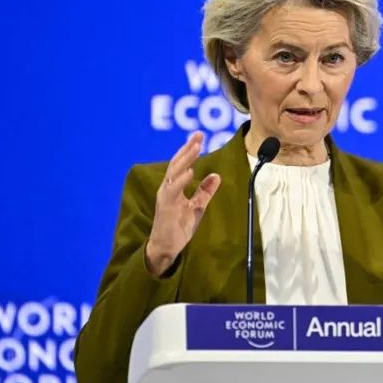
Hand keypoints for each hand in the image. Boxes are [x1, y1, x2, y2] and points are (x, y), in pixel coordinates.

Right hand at [145, 131, 221, 275]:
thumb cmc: (179, 227)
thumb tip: (217, 175)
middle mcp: (168, 188)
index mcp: (174, 187)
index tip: (200, 136)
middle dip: (187, 149)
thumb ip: (205, 191)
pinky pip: (173, 191)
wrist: (166, 247)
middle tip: (198, 135)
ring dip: (185, 159)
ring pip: (173, 173)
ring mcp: (166, 197)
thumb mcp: (197, 207)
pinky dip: (181, 180)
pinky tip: (190, 171)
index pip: (182, 164)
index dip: (189, 149)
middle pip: (176, 163)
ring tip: (196, 148)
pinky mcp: (166, 207)